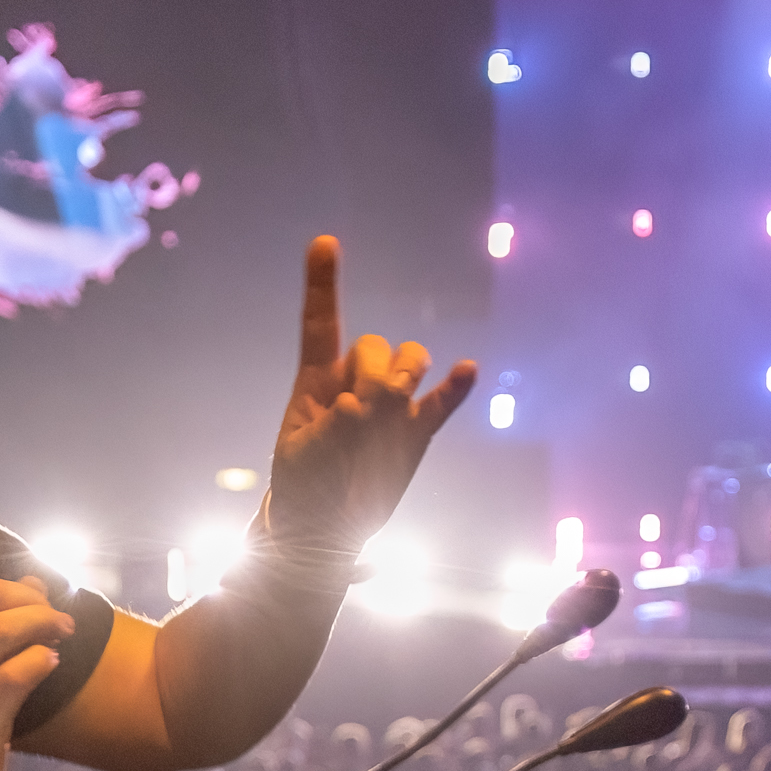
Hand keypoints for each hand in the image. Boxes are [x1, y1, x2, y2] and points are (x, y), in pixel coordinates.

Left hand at [267, 235, 476, 552]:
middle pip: (374, 345)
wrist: (327, 528)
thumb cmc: (303, 488)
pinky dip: (455, 386)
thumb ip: (333, 428)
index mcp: (317, 382)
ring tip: (394, 407)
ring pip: (409, 361)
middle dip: (373, 369)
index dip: (323, 283)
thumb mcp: (303, 459)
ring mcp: (390, 406)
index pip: (321, 323)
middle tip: (363, 412)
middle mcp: (357, 383)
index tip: (325, 242)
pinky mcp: (416, 432)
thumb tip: (362, 406)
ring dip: (408, 371)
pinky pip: (441, 401)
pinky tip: (466, 371)